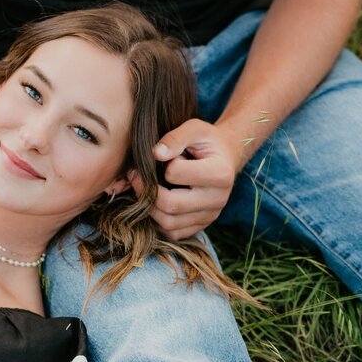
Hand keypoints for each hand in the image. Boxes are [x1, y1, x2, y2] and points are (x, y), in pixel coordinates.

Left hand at [132, 118, 242, 239]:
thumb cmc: (207, 141)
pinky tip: (155, 202)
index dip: (161, 163)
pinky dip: (158, 220)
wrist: (226, 157)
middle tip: (135, 176)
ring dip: (149, 207)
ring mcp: (211, 215)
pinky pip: (173, 233)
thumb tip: (155, 154)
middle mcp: (218, 199)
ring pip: (169, 224)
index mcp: (220, 174)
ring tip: (145, 189)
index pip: (175, 174)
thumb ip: (175, 138)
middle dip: (146, 190)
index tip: (158, 155)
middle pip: (171, 205)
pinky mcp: (202, 225)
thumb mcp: (195, 128)